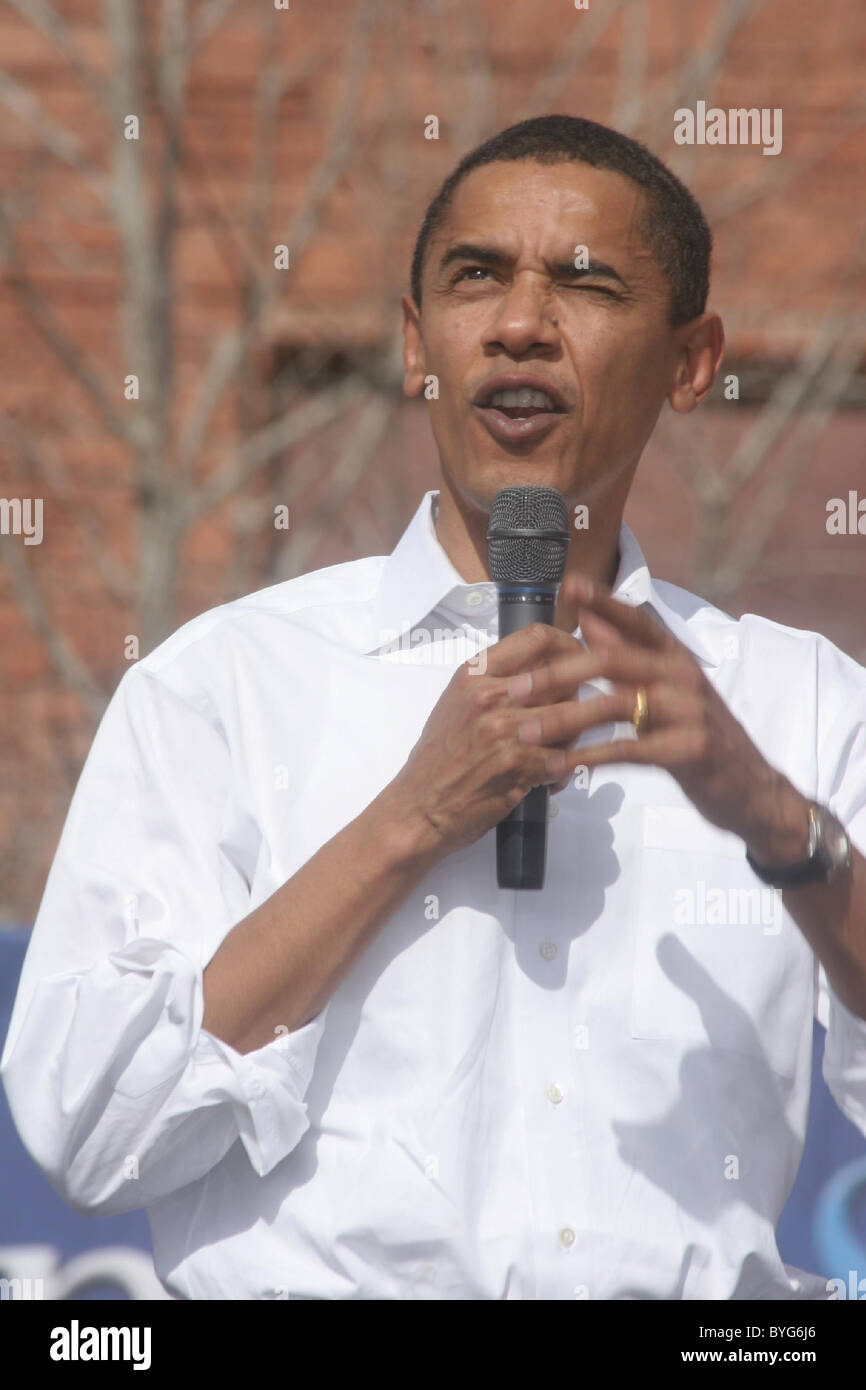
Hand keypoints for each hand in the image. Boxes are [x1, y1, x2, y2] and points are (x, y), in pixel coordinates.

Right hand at [388, 620, 647, 857]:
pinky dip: (568, 769)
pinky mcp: (518, 766)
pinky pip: (566, 759)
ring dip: (581, 734)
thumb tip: (545, 669)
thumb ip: (497, 681)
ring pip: (572, 717)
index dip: (572, 644)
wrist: (417, 808)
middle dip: (582, 695)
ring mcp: (504, 731)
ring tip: (574, 745)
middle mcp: (489, 696)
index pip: (538, 638)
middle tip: (590, 706)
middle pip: (564, 678)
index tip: (583, 658)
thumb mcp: (457, 703)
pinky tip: (556, 777)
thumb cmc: (438, 759)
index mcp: (474, 674)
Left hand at [517, 572, 809, 863]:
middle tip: (516, 688)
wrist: (751, 789)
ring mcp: (689, 712)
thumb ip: (628, 653)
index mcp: (675, 657)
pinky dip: (591, 757)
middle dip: (559, 672)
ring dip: (565, 719)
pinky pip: (630, 750)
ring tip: (525, 734)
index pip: (636, 621)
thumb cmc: (697, 734)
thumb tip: (587, 616)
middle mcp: (683, 676)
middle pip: (614, 660)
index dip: (603, 601)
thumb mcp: (667, 688)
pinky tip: (562, 766)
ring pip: (617, 705)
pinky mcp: (688, 751)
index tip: (567, 585)